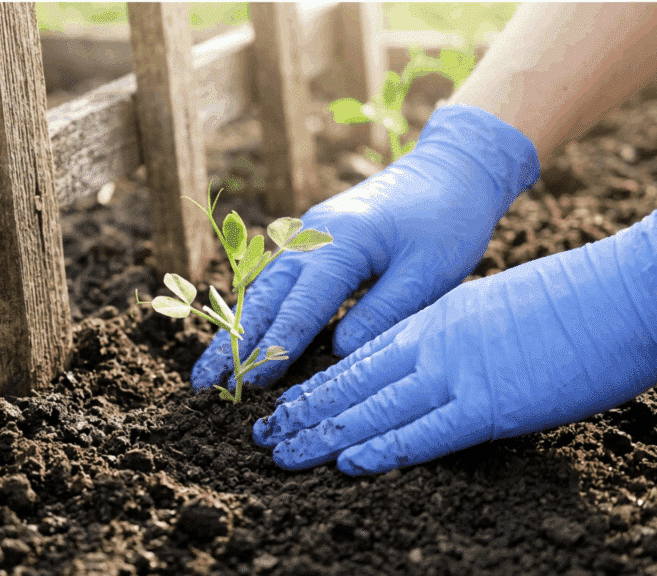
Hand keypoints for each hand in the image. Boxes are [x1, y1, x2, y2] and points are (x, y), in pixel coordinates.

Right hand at [190, 104, 539, 390]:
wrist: (451, 168)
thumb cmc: (447, 221)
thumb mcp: (429, 274)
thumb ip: (382, 314)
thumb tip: (336, 353)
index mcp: (343, 242)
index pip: (301, 305)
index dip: (276, 347)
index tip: (253, 384)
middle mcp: (314, 235)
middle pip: (265, 295)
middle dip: (234, 342)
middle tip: (204, 382)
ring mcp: (310, 234)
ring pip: (264, 287)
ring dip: (237, 327)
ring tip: (209, 366)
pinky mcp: (315, 238)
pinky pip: (277, 278)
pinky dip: (257, 309)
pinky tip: (241, 332)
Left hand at [253, 186, 656, 474]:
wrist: (624, 291)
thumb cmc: (572, 300)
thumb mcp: (497, 308)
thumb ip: (460, 335)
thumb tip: (442, 361)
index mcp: (437, 318)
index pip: (364, 357)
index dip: (321, 384)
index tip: (289, 402)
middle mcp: (435, 343)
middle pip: (355, 383)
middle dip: (306, 411)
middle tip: (264, 434)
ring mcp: (458, 373)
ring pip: (374, 408)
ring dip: (325, 434)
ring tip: (284, 452)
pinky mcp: (490, 404)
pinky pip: (424, 432)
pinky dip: (383, 449)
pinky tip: (348, 462)